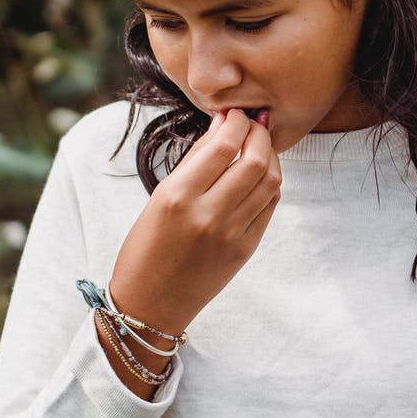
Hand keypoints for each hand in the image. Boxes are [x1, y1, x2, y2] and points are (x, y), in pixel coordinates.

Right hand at [106, 109, 279, 360]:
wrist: (151, 305)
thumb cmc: (146, 247)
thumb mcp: (158, 199)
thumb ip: (193, 163)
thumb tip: (223, 126)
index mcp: (177, 197)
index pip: (222, 145)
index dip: (236, 121)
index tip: (234, 113)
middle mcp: (208, 215)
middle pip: (255, 159)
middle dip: (259, 132)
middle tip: (252, 123)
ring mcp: (231, 235)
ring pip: (270, 181)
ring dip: (269, 155)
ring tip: (258, 145)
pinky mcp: (246, 249)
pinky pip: (269, 205)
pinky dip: (269, 182)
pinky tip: (259, 174)